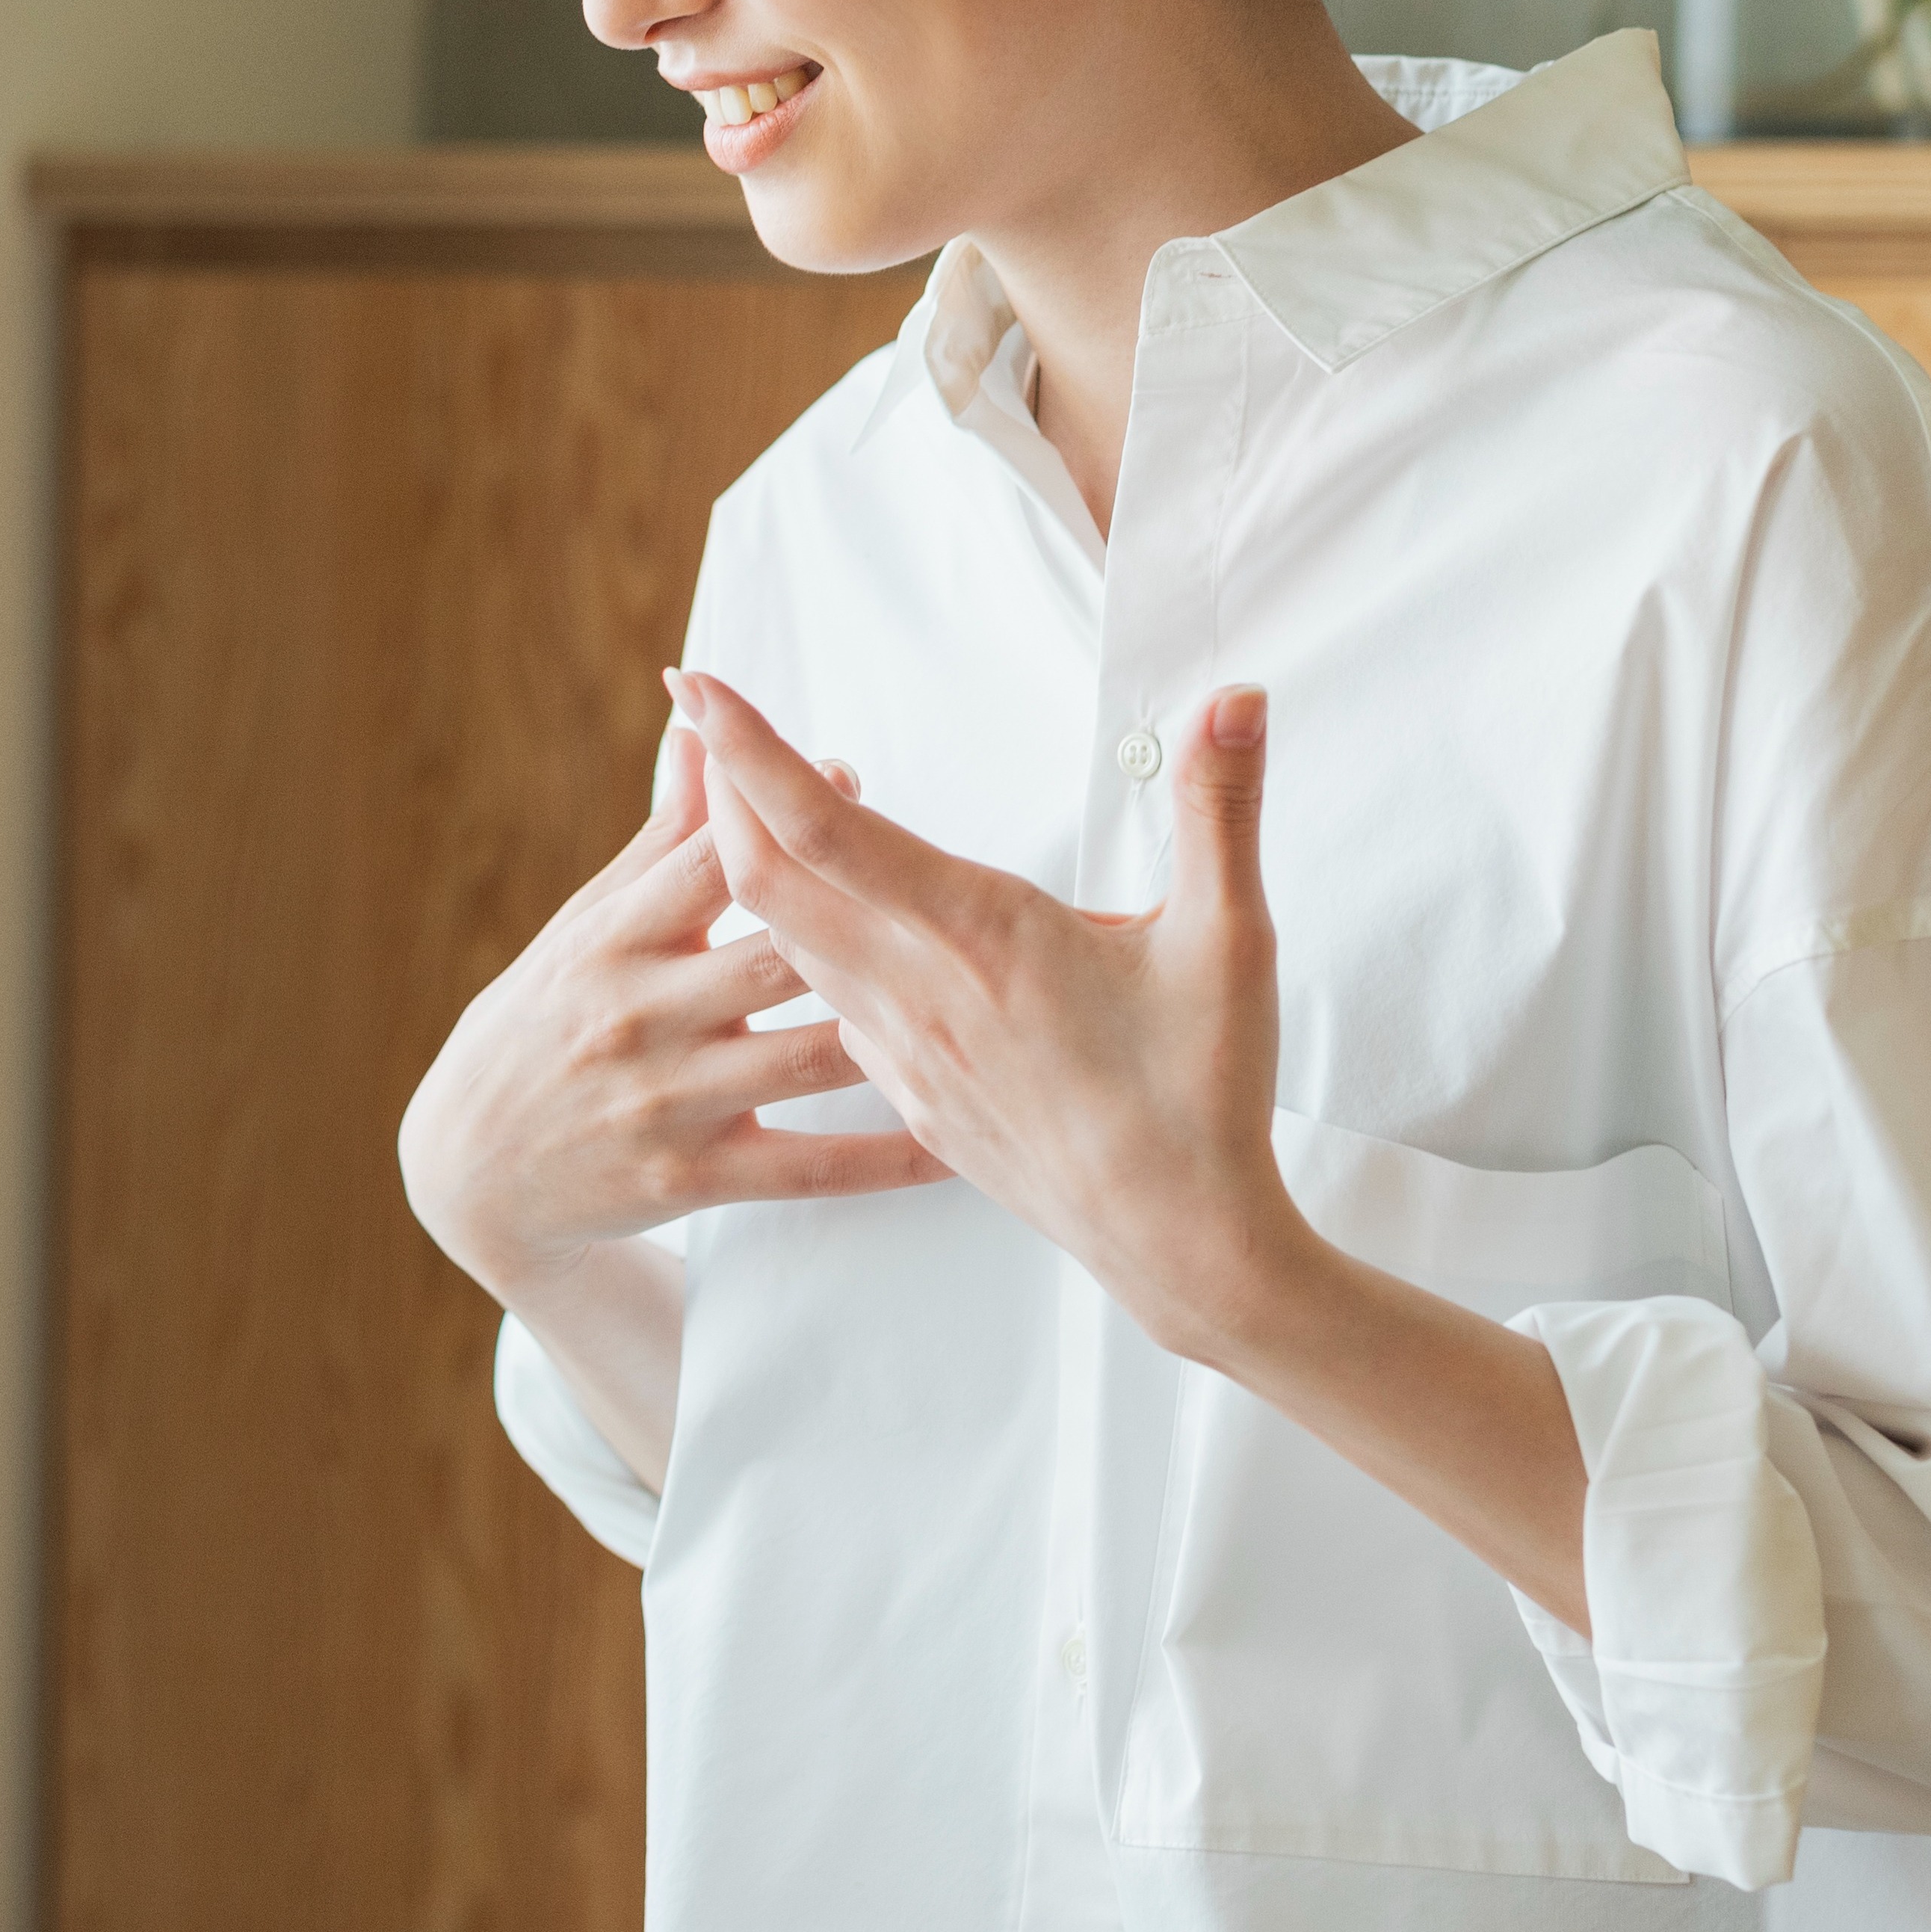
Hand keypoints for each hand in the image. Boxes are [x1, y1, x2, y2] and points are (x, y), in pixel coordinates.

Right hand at [400, 715, 955, 1307]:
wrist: (471, 1171)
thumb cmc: (546, 1022)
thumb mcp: (587, 927)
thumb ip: (662, 840)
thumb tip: (703, 731)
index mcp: (615, 937)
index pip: (714, 860)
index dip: (785, 813)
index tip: (851, 779)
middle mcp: (641, 1012)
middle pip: (779, 951)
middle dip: (869, 918)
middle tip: (955, 894)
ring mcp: (667, 1099)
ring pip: (809, 1055)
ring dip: (903, 1030)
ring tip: (987, 1007)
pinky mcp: (690, 1177)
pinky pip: (809, 1168)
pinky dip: (887, 1157)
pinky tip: (953, 1137)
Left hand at [665, 670, 1312, 1358]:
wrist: (1176, 1245)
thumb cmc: (1200, 1098)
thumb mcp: (1229, 939)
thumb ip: (1219, 806)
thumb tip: (1234, 699)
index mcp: (974, 936)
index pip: (824, 824)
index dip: (749, 749)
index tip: (696, 685)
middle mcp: (914, 992)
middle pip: (767, 879)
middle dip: (724, 792)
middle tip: (705, 723)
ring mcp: (903, 1051)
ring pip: (788, 945)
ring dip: (757, 868)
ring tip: (748, 807)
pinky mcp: (913, 1094)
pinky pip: (827, 1007)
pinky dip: (800, 947)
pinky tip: (822, 930)